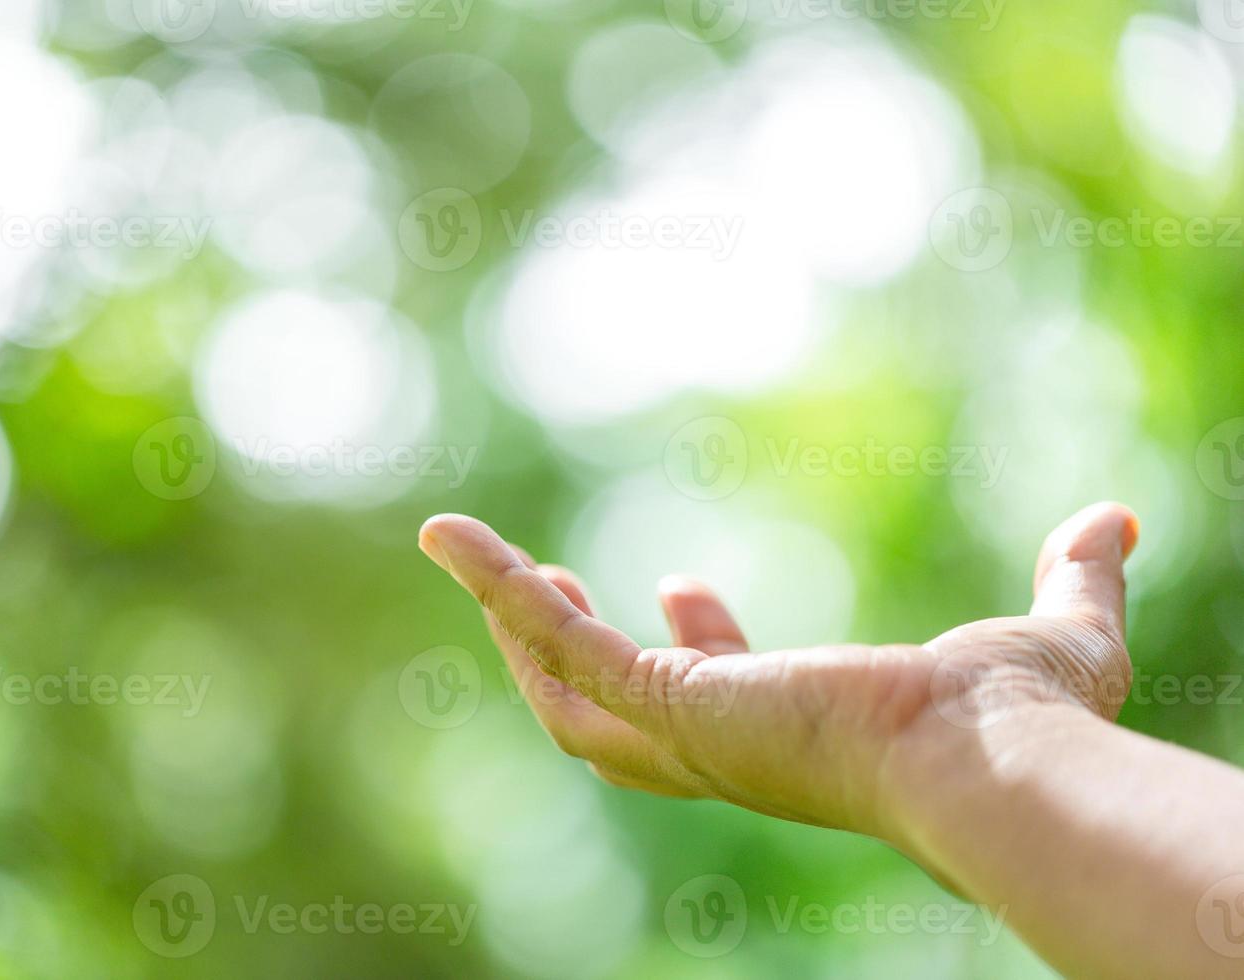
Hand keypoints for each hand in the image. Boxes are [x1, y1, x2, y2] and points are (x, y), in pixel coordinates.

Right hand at [417, 502, 1138, 845]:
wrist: (1000, 759)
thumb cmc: (1029, 719)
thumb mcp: (1054, 629)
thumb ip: (1074, 573)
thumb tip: (1118, 515)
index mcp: (795, 737)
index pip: (717, 701)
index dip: (696, 643)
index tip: (684, 587)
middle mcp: (730, 752)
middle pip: (610, 721)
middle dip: (571, 651)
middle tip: (553, 582)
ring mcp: (687, 737)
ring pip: (561, 691)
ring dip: (512, 624)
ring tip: (464, 553)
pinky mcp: (664, 707)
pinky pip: (556, 642)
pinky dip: (496, 589)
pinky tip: (449, 535)